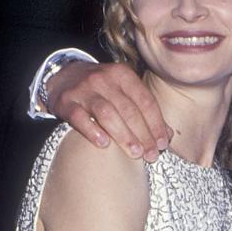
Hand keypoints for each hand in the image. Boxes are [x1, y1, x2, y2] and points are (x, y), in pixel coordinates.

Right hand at [46, 62, 170, 161]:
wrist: (63, 76)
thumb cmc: (102, 90)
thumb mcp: (124, 92)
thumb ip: (146, 111)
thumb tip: (168, 136)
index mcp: (123, 75)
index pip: (145, 101)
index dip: (156, 124)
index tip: (162, 145)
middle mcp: (104, 79)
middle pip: (128, 109)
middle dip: (143, 134)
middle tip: (151, 155)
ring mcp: (84, 90)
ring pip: (107, 113)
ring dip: (123, 135)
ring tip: (134, 153)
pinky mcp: (66, 102)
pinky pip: (80, 117)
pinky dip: (93, 131)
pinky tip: (104, 145)